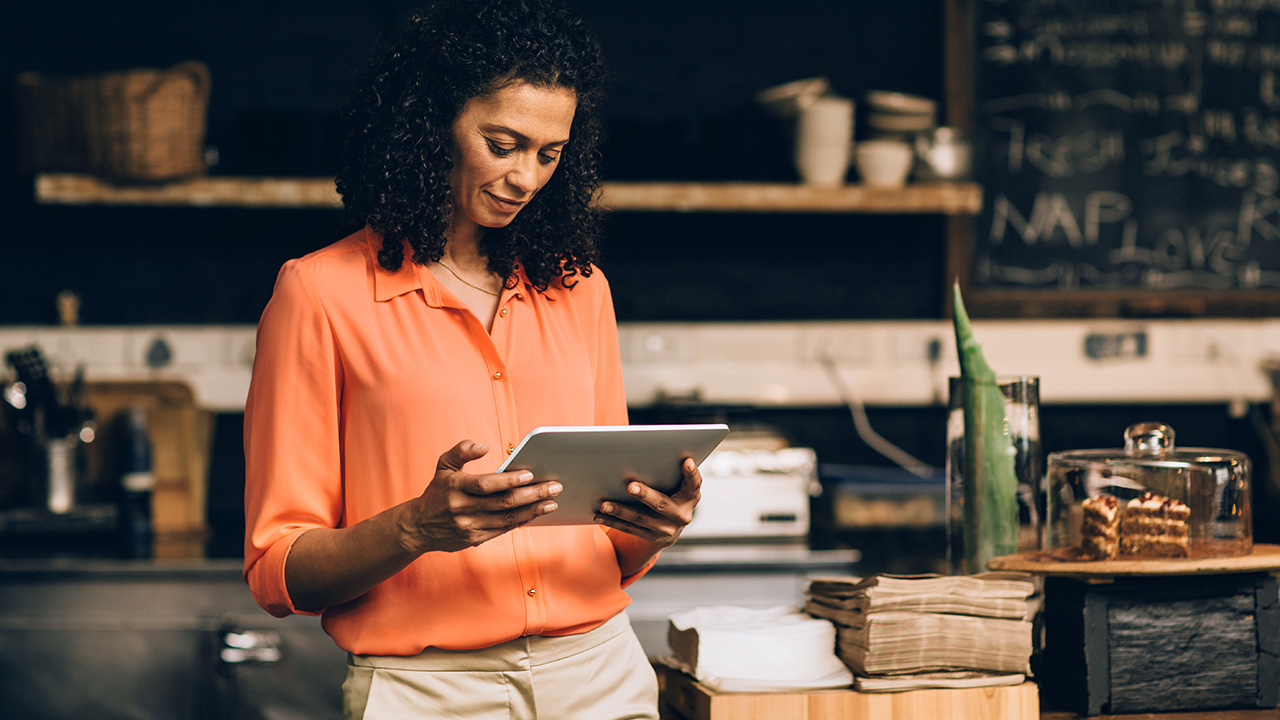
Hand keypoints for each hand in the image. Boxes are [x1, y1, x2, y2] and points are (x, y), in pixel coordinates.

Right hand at [398, 440, 561, 553]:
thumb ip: (461, 450)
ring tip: (552, 501)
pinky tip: (536, 512)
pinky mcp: (474, 539)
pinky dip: (521, 521)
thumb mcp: (443, 465)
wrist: (418, 527)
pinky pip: (503, 530)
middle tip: (555, 487)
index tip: (530, 473)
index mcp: (455, 486)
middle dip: (532, 494)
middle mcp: (462, 508)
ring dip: (533, 510)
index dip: (509, 480)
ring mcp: (469, 526)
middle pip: (503, 502)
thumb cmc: (437, 491)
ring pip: (507, 518)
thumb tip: (483, 447)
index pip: (486, 484)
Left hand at [595, 456, 701, 547]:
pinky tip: (599, 516)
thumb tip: (647, 451)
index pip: (694, 484)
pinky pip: (630, 529)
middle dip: (645, 495)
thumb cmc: (671, 492)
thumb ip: (670, 471)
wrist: (672, 525)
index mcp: (690, 497)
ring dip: (620, 511)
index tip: (687, 461)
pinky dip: (613, 522)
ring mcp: (666, 529)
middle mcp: (681, 515)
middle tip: (630, 486)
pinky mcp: (651, 537)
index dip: (691, 474)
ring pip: (641, 518)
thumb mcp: (677, 482)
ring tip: (604, 504)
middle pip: (661, 504)